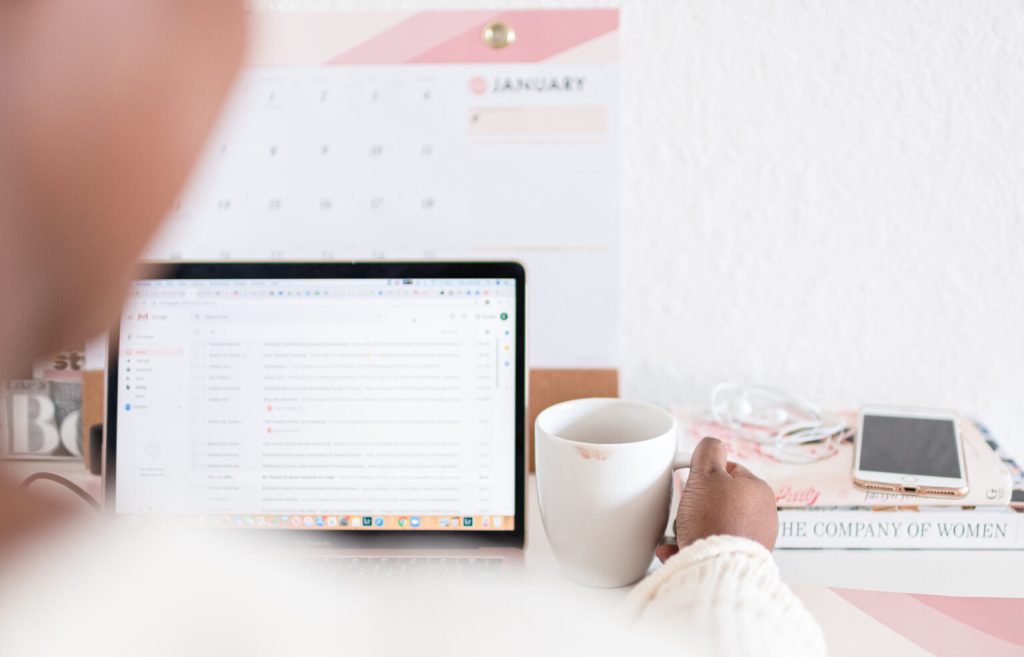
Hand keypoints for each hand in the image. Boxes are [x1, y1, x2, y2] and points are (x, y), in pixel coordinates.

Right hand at [655, 437, 777, 561]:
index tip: (691, 484)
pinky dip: (695, 546)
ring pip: (713, 524)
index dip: (704, 476)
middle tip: (684, 511)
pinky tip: (678, 549)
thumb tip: (712, 445)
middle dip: (695, 505)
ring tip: (679, 534)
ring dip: (691, 527)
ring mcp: (753, 539)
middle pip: (718, 499)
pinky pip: (713, 546)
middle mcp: (762, 515)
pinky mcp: (740, 559)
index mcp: (758, 489)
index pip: (728, 471)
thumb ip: (708, 451)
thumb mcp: (707, 474)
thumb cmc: (714, 520)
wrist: (717, 566)